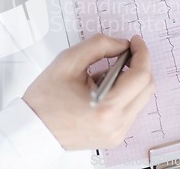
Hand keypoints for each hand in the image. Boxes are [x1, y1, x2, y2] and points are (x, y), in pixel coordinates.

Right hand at [23, 34, 154, 149]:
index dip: (141, 53)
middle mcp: (115, 125)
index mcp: (106, 108)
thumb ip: (99, 46)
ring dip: (130, 80)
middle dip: (139, 65)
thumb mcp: (68, 61)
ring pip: (140, 99)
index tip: (135, 42)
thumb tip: (121, 44)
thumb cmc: (45, 100)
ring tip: (103, 74)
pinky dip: (123, 94)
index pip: (140, 76)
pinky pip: (130, 109)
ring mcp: (116, 134)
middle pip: (147, 88)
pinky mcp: (114, 137)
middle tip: (123, 52)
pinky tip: (102, 89)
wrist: (32, 128)